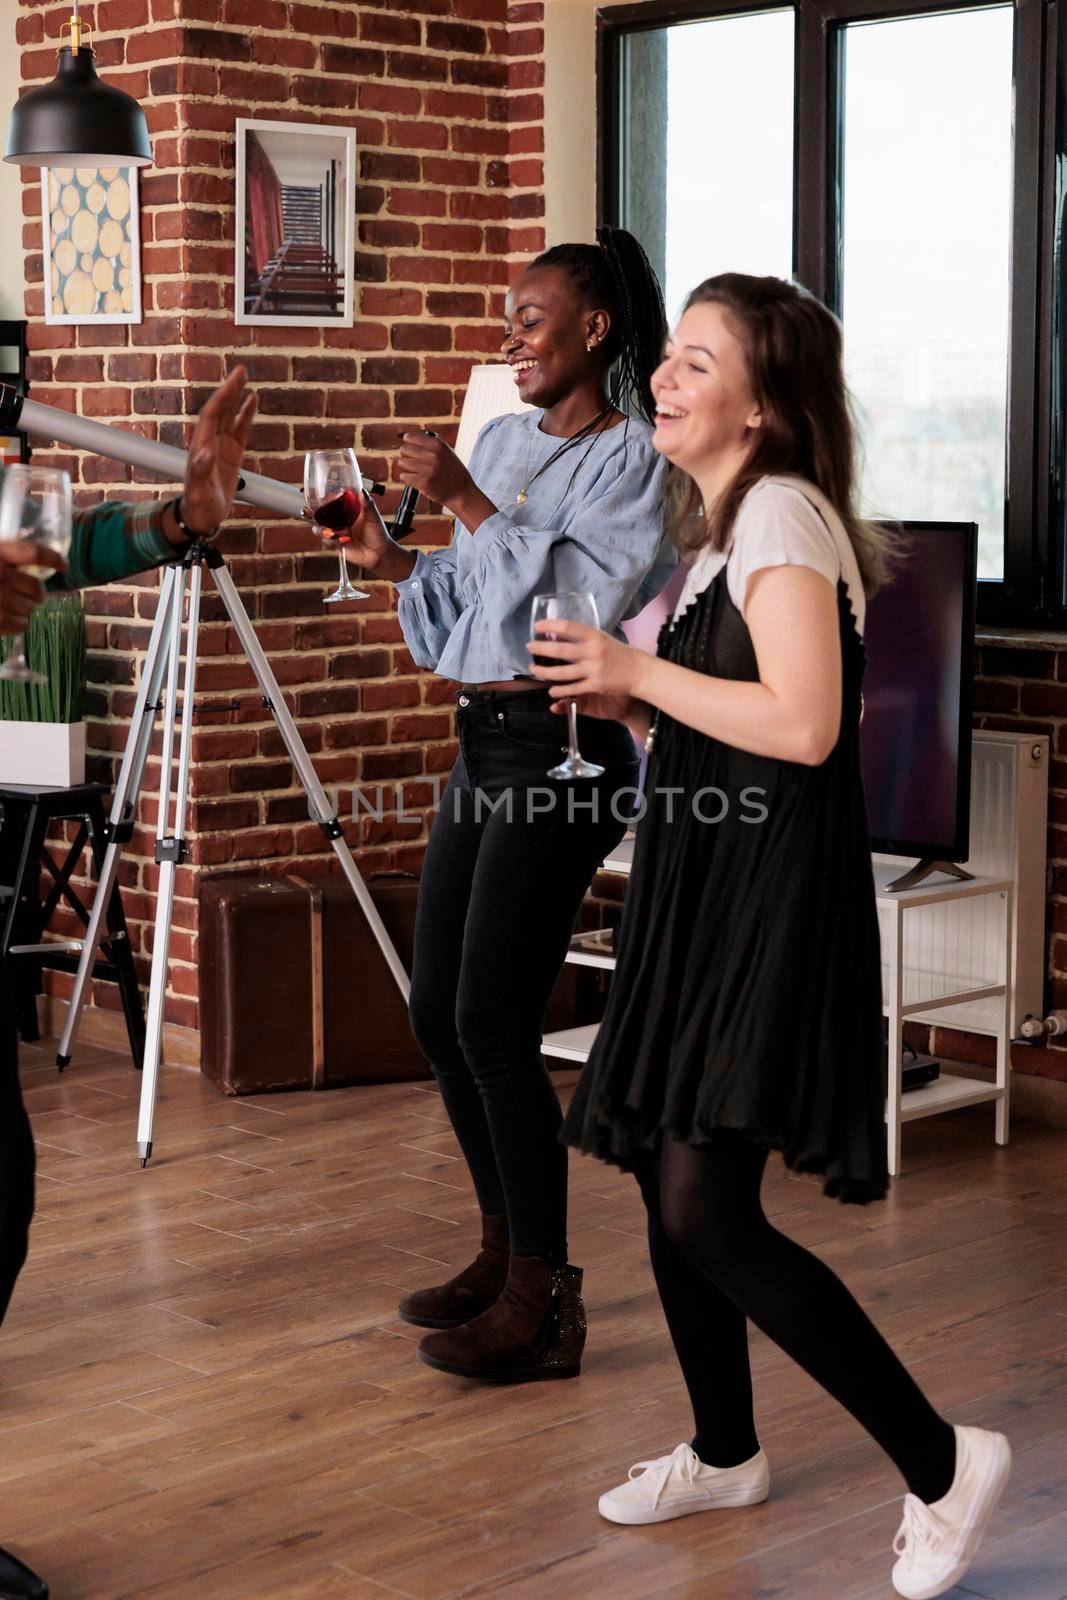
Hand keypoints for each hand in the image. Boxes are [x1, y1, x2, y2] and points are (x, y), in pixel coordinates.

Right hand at [0, 543, 64, 632]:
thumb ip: (8, 555)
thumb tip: (34, 556)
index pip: (34, 553)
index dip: (53, 559)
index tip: (64, 566)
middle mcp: (1, 575)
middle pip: (37, 587)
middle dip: (35, 594)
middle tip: (24, 595)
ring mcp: (0, 599)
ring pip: (31, 608)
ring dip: (23, 608)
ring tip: (5, 605)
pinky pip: (22, 625)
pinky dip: (16, 623)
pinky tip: (3, 617)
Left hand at [176, 365, 256, 538]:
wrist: (202, 517)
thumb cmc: (198, 505)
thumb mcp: (198, 490)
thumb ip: (200, 470)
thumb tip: (205, 451)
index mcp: (201, 445)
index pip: (212, 414)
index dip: (223, 397)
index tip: (234, 382)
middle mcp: (210, 441)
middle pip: (221, 409)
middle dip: (230, 390)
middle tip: (241, 370)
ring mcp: (222, 447)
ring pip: (230, 416)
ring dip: (237, 398)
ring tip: (245, 379)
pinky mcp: (232, 455)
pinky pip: (240, 430)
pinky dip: (246, 416)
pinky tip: (252, 402)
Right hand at [301, 493, 415, 584]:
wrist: (380, 553)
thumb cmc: (377, 533)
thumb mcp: (373, 516)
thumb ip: (367, 504)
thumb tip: (362, 491)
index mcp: (346, 509)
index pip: (330, 501)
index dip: (323, 499)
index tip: (321, 498)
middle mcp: (338, 520)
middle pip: (319, 514)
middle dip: (311, 513)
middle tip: (308, 512)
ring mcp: (336, 532)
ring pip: (319, 528)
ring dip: (320, 529)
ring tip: (328, 531)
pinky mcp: (336, 545)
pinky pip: (326, 542)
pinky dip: (329, 541)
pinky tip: (340, 541)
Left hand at [397, 431, 473, 508]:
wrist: (462, 493)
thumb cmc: (453, 473)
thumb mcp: (446, 452)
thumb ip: (430, 444)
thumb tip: (408, 438)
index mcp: (437, 445)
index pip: (410, 437)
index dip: (408, 443)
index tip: (409, 447)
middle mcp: (432, 455)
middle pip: (404, 449)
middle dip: (406, 456)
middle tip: (413, 462)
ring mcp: (427, 469)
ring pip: (402, 463)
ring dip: (406, 468)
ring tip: (415, 472)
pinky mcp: (423, 482)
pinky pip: (403, 477)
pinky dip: (407, 479)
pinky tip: (415, 480)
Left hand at [527, 618, 651, 706]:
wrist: (640, 672)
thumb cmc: (620, 653)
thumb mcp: (604, 639)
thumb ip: (585, 638)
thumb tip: (561, 634)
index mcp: (595, 636)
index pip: (568, 627)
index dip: (550, 626)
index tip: (537, 626)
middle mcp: (593, 652)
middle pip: (559, 651)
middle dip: (540, 649)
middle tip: (530, 647)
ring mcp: (594, 670)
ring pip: (561, 673)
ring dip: (544, 672)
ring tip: (534, 669)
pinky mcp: (595, 686)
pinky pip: (572, 689)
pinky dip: (559, 691)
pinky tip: (551, 690)